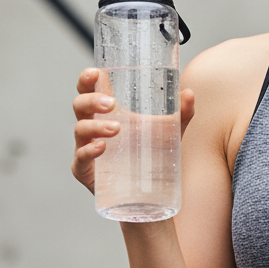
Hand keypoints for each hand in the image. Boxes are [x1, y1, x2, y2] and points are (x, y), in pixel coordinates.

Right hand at [71, 67, 194, 193]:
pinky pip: (80, 158)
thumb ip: (181, 114)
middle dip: (91, 100)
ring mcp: (86, 149)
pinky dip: (88, 151)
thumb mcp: (169, 134)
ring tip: (116, 129)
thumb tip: (188, 94)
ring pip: (80, 130)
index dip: (87, 79)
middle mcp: (93, 128)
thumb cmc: (152, 156)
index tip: (95, 72)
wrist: (148, 195)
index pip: (90, 90)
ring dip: (95, 126)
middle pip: (80, 106)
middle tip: (111, 104)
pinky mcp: (85, 171)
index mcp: (108, 114)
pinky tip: (101, 147)